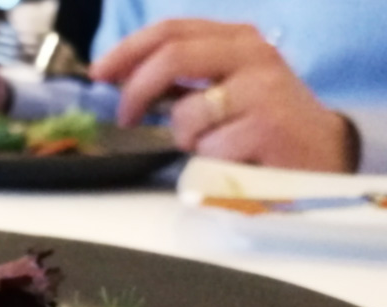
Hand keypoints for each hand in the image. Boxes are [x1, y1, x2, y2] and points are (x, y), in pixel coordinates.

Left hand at [89, 20, 355, 171]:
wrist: (320, 155)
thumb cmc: (262, 123)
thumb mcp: (222, 89)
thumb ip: (179, 81)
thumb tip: (122, 80)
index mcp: (236, 40)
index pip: (171, 30)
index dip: (128, 50)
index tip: (99, 73)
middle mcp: (252, 55)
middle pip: (172, 57)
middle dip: (137, 90)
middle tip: (126, 117)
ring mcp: (262, 90)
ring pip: (186, 114)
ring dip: (186, 138)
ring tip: (213, 144)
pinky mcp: (268, 127)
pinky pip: (209, 148)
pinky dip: (210, 162)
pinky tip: (235, 159)